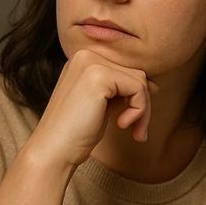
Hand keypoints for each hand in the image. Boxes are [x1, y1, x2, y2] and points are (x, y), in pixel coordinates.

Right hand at [26, 47, 159, 169]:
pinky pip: (138, 88)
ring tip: (135, 132)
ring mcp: (90, 63)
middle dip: (143, 105)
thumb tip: (152, 83)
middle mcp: (85, 54)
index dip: (139, 96)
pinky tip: (122, 125)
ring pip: (140, 81)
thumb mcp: (102, 104)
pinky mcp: (98, 76)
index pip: (127, 70)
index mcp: (84, 59)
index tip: (138, 121)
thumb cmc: (77, 132)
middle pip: (136, 74)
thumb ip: (120, 89)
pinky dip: (139, 110)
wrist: (54, 149)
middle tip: (139, 132)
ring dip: (144, 111)